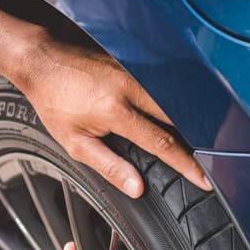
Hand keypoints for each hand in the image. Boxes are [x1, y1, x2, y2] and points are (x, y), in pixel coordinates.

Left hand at [12, 33, 211, 197]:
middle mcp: (131, 89)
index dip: (186, 164)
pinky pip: (162, 90)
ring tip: (197, 147)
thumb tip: (137, 188)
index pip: (162, 143)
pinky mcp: (135, 66)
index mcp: (117, 111)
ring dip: (187, 125)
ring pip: (174, 103)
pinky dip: (173, 108)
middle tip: (207, 165)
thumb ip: (109, 167)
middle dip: (196, 144)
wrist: (42, 61)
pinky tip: (176, 122)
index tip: (203, 179)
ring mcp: (135, 74)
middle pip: (178, 120)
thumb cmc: (55, 102)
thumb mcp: (76, 143)